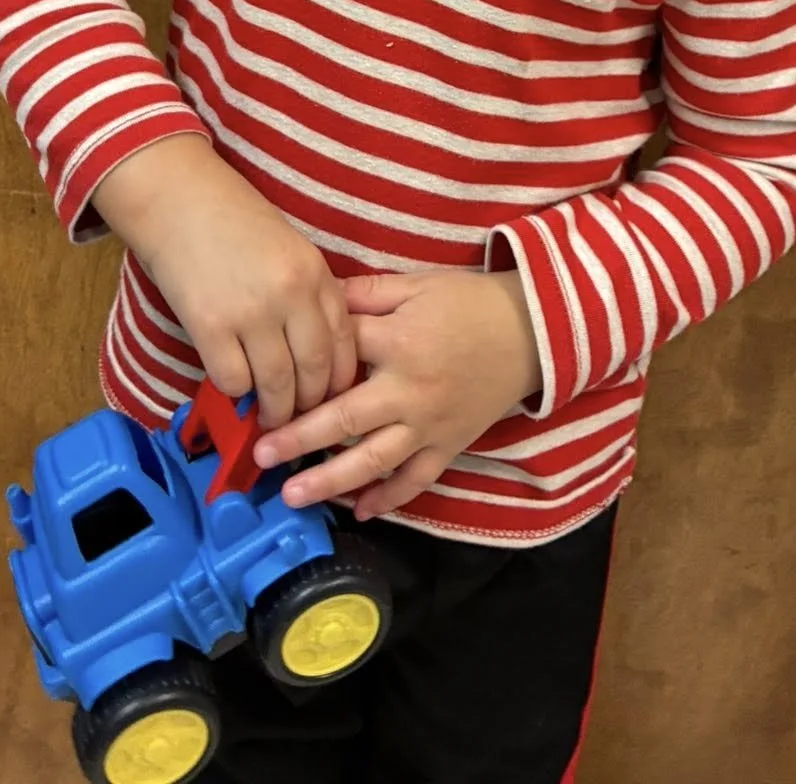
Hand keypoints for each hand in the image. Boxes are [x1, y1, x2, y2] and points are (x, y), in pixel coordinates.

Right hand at [91, 136, 356, 431]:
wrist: (179, 199)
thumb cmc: (234, 220)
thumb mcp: (291, 249)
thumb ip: (308, 294)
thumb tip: (313, 353)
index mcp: (315, 273)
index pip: (344, 345)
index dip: (339, 381)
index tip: (332, 399)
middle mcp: (291, 296)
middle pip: (314, 373)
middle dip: (308, 405)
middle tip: (298, 417)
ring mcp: (251, 312)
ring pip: (275, 386)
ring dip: (273, 411)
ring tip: (268, 417)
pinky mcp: (210, 326)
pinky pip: (233, 380)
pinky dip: (235, 391)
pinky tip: (233, 384)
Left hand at [253, 268, 541, 519]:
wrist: (532, 330)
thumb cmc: (469, 302)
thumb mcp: (416, 284)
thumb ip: (365, 293)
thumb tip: (318, 296)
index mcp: (399, 342)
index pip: (338, 356)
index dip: (300, 366)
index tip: (264, 379)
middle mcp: (410, 390)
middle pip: (346, 419)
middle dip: (300, 439)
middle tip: (262, 455)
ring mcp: (430, 424)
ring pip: (375, 461)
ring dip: (332, 481)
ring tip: (294, 496)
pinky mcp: (449, 444)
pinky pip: (416, 480)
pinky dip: (390, 499)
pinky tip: (361, 512)